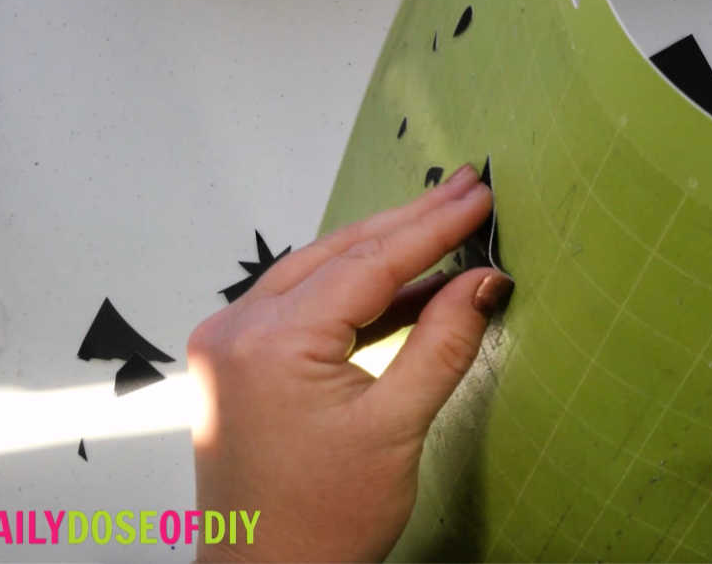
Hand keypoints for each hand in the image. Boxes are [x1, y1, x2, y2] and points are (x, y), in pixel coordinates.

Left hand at [187, 164, 512, 561]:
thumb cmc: (324, 522)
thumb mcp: (397, 428)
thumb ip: (443, 343)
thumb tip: (482, 280)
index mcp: (270, 343)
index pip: (369, 265)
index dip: (433, 229)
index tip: (478, 198)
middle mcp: (236, 329)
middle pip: (339, 254)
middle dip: (409, 223)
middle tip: (464, 189)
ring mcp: (229, 342)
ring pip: (319, 272)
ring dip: (383, 250)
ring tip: (442, 221)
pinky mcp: (236, 358)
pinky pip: (302, 302)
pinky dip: (355, 291)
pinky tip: (405, 284)